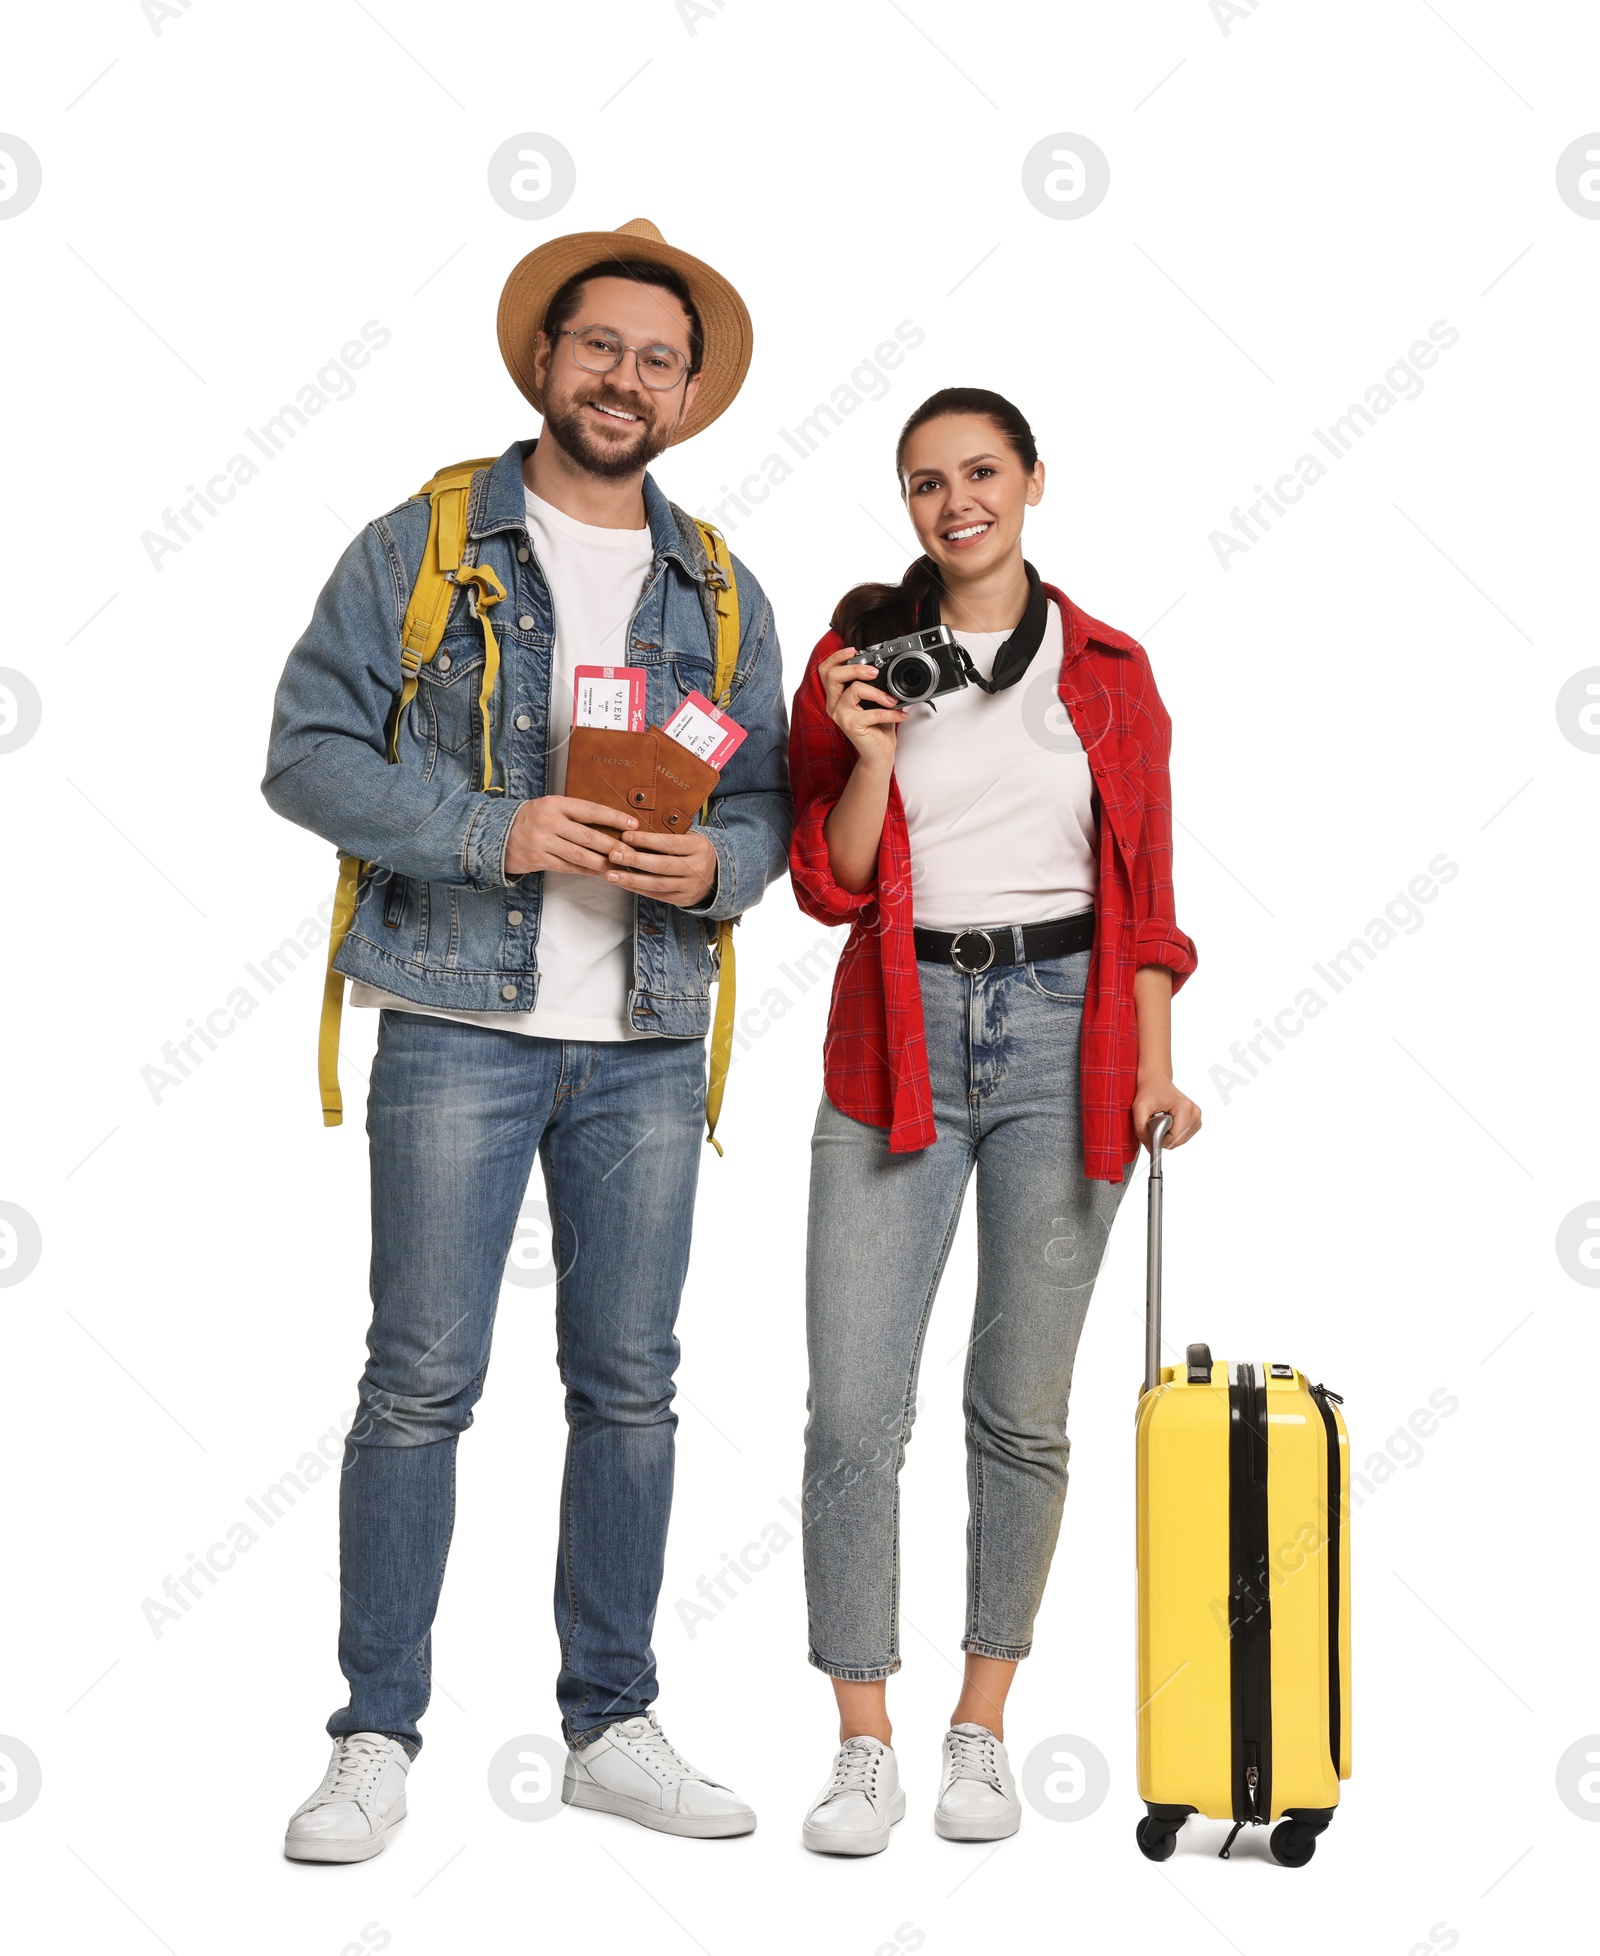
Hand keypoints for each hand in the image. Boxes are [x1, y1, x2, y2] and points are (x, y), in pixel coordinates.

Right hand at [505, 796, 635, 877]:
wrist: (496, 833)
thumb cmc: (532, 819)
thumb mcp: (551, 807)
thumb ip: (575, 813)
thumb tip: (610, 824)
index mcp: (556, 804)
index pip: (591, 810)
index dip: (614, 818)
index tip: (633, 824)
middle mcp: (549, 821)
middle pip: (588, 836)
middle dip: (613, 846)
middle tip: (631, 853)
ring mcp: (543, 841)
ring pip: (580, 855)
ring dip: (602, 862)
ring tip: (618, 866)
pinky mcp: (538, 859)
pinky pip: (568, 867)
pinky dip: (586, 871)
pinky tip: (598, 872)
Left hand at [603, 826, 717, 908]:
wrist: (718, 875)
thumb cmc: (694, 851)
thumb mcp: (690, 837)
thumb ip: (669, 835)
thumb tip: (635, 830)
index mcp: (699, 848)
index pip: (670, 844)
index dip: (647, 840)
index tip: (625, 835)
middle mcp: (697, 868)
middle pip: (662, 865)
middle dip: (635, 860)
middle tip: (613, 854)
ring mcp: (690, 887)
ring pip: (657, 884)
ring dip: (631, 879)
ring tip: (610, 874)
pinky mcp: (683, 900)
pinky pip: (657, 895)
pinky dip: (637, 889)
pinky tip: (622, 883)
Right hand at [819, 642, 906, 768]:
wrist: (878, 754)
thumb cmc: (876, 727)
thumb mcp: (873, 701)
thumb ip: (871, 685)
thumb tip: (884, 667)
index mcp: (836, 696)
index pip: (826, 671)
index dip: (836, 657)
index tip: (853, 650)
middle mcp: (833, 705)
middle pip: (833, 675)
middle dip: (856, 668)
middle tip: (875, 672)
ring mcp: (840, 716)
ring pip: (855, 689)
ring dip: (879, 693)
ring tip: (893, 700)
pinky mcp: (851, 726)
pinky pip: (874, 712)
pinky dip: (891, 713)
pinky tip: (901, 715)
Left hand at [1132, 1078, 1201, 1150]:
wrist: (1156, 1082)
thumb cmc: (1149, 1092)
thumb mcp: (1139, 1109)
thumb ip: (1141, 1130)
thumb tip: (1150, 1148)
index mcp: (1185, 1108)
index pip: (1176, 1138)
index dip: (1161, 1141)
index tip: (1151, 1132)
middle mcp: (1195, 1112)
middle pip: (1179, 1141)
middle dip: (1164, 1138)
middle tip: (1155, 1124)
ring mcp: (1197, 1117)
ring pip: (1182, 1140)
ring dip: (1169, 1136)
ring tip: (1161, 1121)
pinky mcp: (1195, 1120)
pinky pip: (1184, 1136)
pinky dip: (1173, 1134)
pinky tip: (1168, 1123)